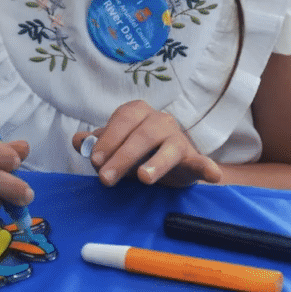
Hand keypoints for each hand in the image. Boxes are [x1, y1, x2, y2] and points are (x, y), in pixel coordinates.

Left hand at [72, 100, 221, 187]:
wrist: (168, 164)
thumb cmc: (134, 152)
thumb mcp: (112, 148)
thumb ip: (94, 145)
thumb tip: (78, 140)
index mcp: (138, 112)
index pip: (123, 120)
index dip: (108, 139)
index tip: (95, 160)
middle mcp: (160, 120)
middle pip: (142, 135)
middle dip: (122, 156)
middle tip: (105, 178)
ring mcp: (178, 139)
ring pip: (169, 148)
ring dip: (156, 163)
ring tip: (143, 178)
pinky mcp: (193, 158)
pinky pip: (201, 161)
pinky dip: (207, 167)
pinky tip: (212, 174)